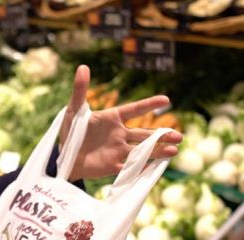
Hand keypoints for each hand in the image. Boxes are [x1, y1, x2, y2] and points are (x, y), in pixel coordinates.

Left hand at [61, 65, 182, 180]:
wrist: (64, 156)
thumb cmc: (70, 131)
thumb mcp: (73, 110)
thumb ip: (80, 90)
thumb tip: (82, 67)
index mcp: (112, 119)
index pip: (134, 110)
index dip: (148, 105)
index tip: (166, 100)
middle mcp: (119, 134)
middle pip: (144, 134)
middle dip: (161, 135)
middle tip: (178, 136)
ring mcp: (117, 151)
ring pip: (141, 151)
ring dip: (157, 151)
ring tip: (174, 151)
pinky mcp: (112, 166)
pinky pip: (129, 168)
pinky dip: (142, 168)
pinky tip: (155, 168)